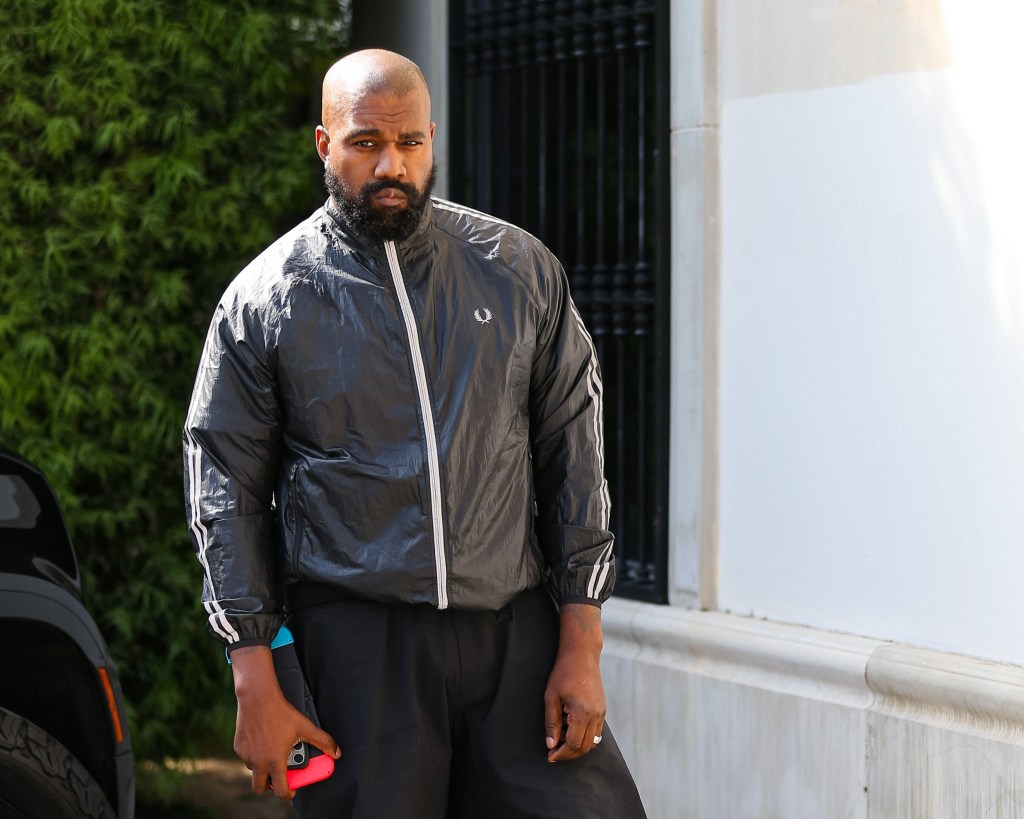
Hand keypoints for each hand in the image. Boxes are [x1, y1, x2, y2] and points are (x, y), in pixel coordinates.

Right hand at [230, 646, 340, 798]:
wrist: (258, 698)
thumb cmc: (281, 712)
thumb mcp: (305, 727)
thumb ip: (323, 741)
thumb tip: (336, 752)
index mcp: (275, 762)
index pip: (280, 790)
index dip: (288, 794)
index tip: (291, 790)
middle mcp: (258, 763)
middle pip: (261, 788)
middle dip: (271, 785)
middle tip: (280, 774)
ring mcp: (246, 756)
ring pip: (254, 771)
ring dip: (263, 767)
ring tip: (273, 752)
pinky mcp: (238, 747)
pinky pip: (247, 757)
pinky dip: (254, 755)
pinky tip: (263, 741)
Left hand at [543, 603, 605, 761]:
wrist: (582, 655)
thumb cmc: (563, 673)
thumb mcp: (551, 697)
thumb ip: (551, 723)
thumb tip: (551, 744)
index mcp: (582, 712)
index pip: (573, 744)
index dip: (561, 753)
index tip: (550, 755)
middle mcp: (595, 715)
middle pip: (585, 747)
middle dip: (569, 753)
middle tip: (554, 751)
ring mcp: (601, 713)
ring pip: (593, 742)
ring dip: (577, 746)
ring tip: (561, 739)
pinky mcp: (603, 710)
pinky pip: (596, 732)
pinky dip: (584, 737)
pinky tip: (570, 729)